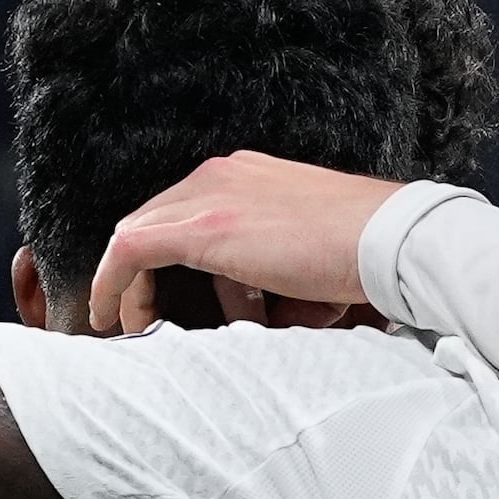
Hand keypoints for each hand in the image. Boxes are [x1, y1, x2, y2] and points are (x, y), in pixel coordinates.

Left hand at [85, 153, 402, 333]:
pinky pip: (130, 252)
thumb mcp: (311, 245)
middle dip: (141, 270)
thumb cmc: (366, 250)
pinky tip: (110, 316)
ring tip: (130, 324)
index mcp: (249, 174)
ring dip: (127, 284)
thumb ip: (278, 259)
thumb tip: (269, 305)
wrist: (388, 239)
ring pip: (137, 234)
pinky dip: (112, 284)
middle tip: (141, 311)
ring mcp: (210, 195)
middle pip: (155, 219)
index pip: (187, 207)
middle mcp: (223, 174)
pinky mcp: (203, 227)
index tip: (165, 290)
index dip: (166, 253)